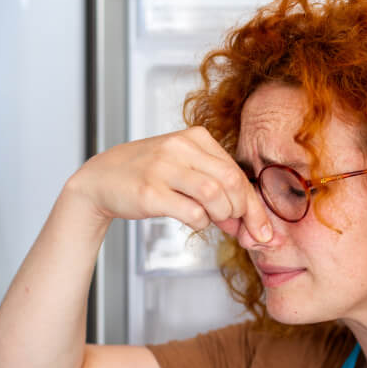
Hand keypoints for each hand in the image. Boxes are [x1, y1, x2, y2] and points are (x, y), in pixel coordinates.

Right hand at [67, 126, 272, 241]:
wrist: (102, 179)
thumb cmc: (149, 176)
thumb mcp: (185, 171)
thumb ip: (217, 191)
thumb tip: (249, 224)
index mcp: (195, 137)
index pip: (236, 172)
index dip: (254, 205)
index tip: (264, 230)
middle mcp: (180, 148)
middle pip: (231, 182)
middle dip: (244, 212)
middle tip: (240, 228)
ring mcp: (163, 168)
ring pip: (215, 195)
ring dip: (222, 216)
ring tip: (214, 220)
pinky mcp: (150, 192)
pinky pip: (192, 212)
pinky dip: (201, 222)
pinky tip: (194, 220)